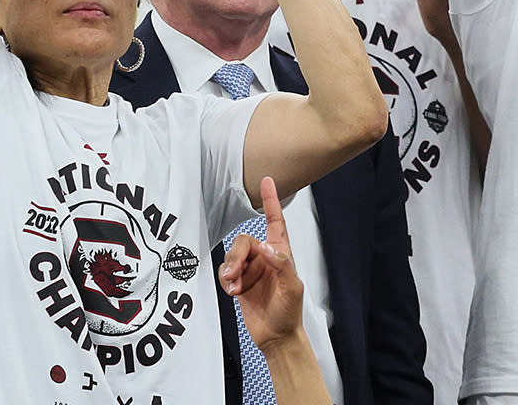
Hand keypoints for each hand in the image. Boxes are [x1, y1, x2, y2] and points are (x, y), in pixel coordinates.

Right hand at [219, 176, 303, 349]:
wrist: (276, 336)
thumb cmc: (289, 312)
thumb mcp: (292, 288)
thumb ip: (281, 266)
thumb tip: (266, 248)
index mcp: (281, 253)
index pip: (275, 222)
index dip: (271, 201)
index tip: (267, 181)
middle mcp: (265, 258)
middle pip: (243, 241)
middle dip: (236, 255)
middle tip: (235, 276)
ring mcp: (250, 269)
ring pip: (232, 255)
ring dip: (230, 269)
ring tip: (235, 287)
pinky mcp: (238, 282)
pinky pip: (225, 271)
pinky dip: (226, 280)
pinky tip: (233, 291)